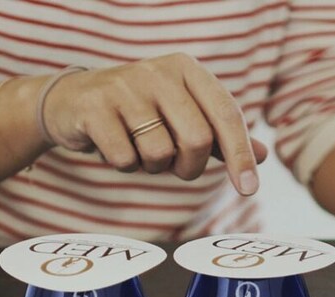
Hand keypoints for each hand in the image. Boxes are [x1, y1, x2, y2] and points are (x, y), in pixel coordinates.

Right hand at [40, 53, 267, 195]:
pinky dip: (123, 164)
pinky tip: (113, 146)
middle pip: (196, 140)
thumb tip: (264, 156)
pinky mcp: (95, 107)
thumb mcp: (180, 116)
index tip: (249, 189)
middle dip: (187, 168)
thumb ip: (220, 136)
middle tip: (173, 167)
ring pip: (159, 154)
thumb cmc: (136, 113)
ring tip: (137, 148)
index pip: (226, 115)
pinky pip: (126, 159)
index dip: (240, 155)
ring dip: (151, 167)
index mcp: (187, 70)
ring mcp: (125, 87)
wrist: (71, 102)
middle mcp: (159, 72)